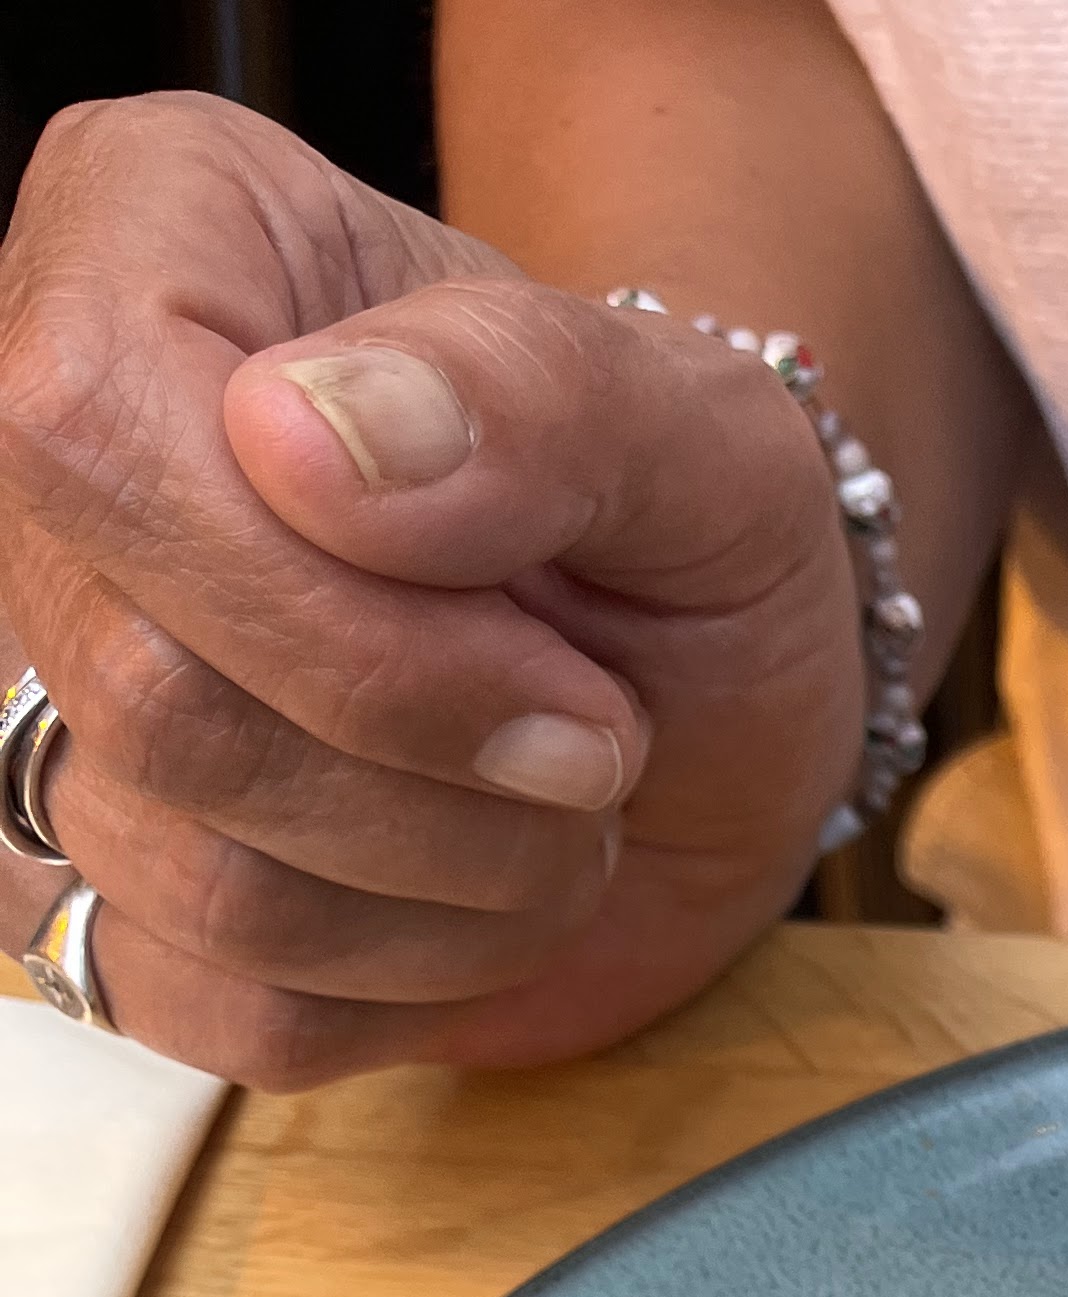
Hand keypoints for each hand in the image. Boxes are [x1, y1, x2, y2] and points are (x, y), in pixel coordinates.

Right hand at [0, 94, 864, 1082]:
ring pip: (177, 872)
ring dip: (444, 893)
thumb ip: (530, 397)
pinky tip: (472, 903)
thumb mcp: (705, 435)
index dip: (339, 619)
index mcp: (160, 237)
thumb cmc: (695, 546)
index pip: (97, 436)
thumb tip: (299, 444)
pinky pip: (196, 1000)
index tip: (557, 667)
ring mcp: (54, 674)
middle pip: (149, 694)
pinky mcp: (104, 879)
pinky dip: (393, 991)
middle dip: (434, 774)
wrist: (714, 716)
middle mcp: (60, 451)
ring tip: (553, 814)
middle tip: (594, 745)